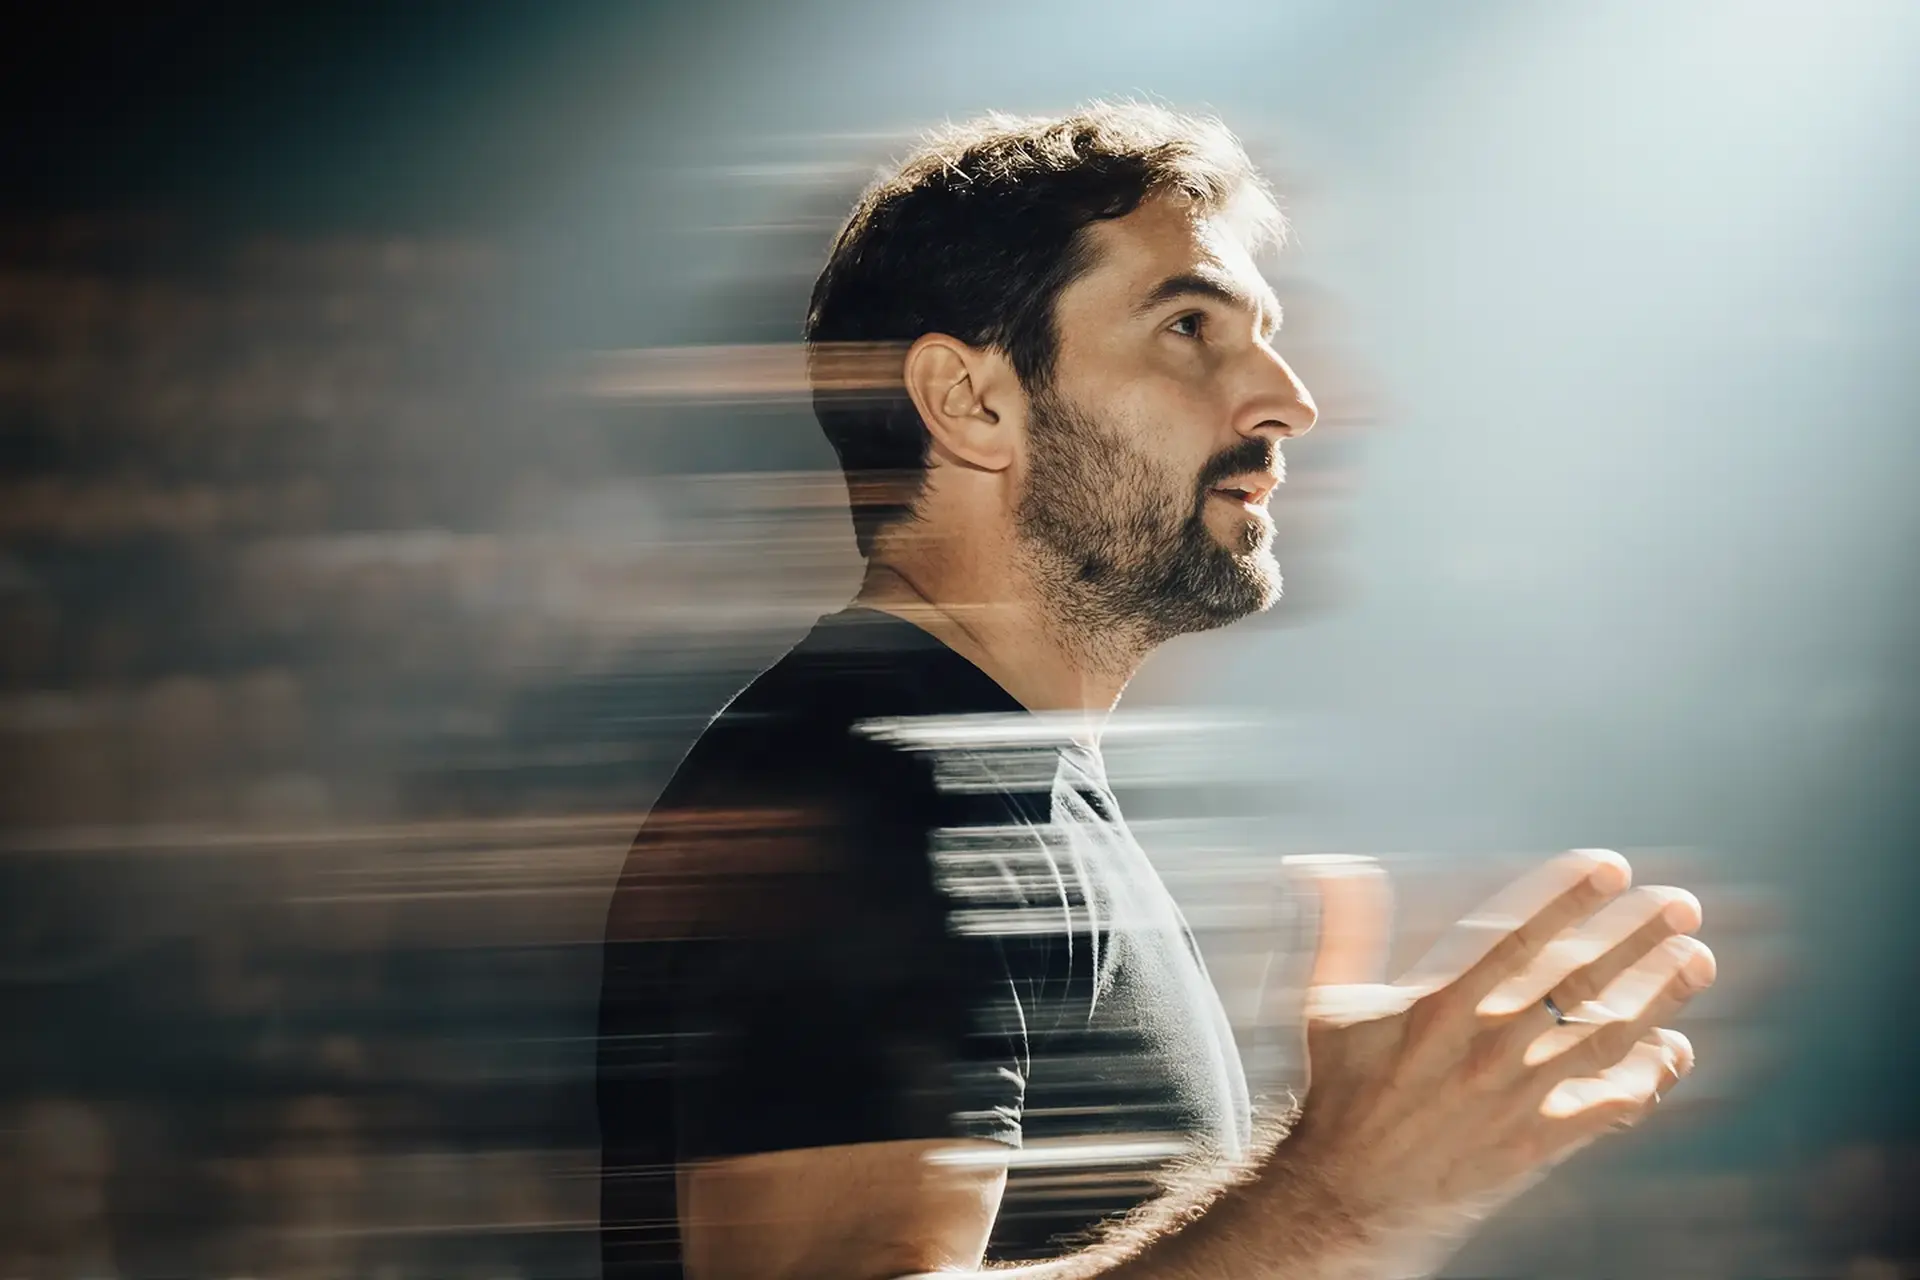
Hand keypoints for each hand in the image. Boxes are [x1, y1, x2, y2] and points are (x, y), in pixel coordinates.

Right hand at [1271, 850, 1715, 1250]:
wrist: (1350, 1191)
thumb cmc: (1344, 1089)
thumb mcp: (1329, 1002)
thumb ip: (1344, 930)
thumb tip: (1329, 864)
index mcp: (1439, 1004)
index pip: (1518, 938)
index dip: (1568, 899)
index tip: (1612, 868)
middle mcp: (1487, 1046)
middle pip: (1578, 981)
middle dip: (1635, 937)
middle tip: (1683, 906)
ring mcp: (1518, 1096)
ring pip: (1606, 1037)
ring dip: (1659, 997)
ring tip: (1696, 960)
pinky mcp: (1538, 1142)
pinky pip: (1609, 1107)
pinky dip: (1648, 1079)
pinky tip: (1674, 1049)